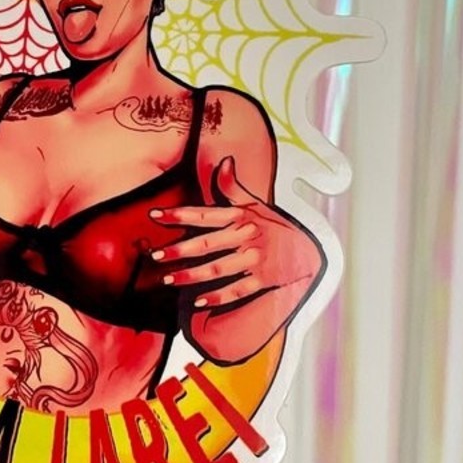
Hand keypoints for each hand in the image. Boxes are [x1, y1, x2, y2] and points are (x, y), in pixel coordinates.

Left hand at [150, 155, 324, 309]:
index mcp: (241, 217)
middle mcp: (247, 236)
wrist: (307, 250)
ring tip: (169, 280)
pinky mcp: (262, 279)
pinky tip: (198, 302)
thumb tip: (224, 161)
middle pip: (208, 243)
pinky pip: (237, 290)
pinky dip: (218, 297)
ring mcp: (255, 259)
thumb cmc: (275, 226)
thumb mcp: (256, 204)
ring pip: (218, 268)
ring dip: (192, 276)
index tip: (154, 215)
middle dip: (180, 250)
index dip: (179, 214)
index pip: (205, 214)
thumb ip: (233, 186)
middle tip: (156, 256)